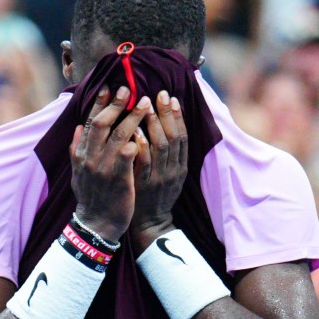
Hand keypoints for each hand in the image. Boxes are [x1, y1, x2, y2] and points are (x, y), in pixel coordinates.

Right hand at [70, 85, 150, 241]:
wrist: (96, 225)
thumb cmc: (91, 198)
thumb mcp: (78, 173)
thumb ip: (77, 149)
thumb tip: (78, 128)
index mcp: (81, 154)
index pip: (90, 122)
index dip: (99, 103)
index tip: (109, 87)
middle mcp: (90, 158)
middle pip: (103, 123)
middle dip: (117, 104)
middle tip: (129, 89)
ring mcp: (104, 168)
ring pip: (119, 135)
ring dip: (133, 117)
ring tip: (146, 103)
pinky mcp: (119, 179)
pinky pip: (129, 155)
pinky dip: (137, 141)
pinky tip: (147, 131)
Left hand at [130, 89, 187, 251]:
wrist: (150, 224)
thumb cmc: (155, 195)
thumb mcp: (168, 174)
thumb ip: (166, 152)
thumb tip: (161, 125)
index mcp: (181, 166)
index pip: (183, 136)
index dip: (178, 116)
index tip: (172, 97)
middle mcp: (174, 171)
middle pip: (174, 137)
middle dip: (167, 114)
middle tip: (160, 93)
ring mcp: (160, 178)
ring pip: (161, 146)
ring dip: (154, 124)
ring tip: (146, 105)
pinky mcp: (146, 185)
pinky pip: (144, 162)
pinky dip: (141, 144)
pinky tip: (135, 130)